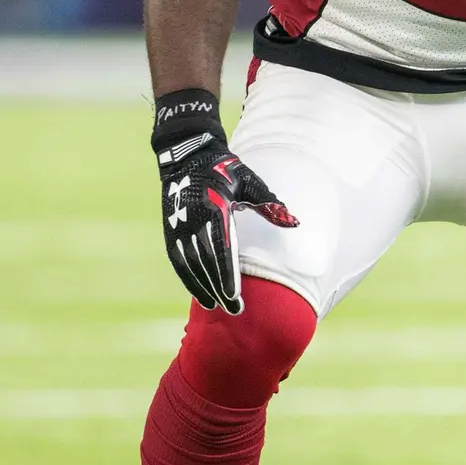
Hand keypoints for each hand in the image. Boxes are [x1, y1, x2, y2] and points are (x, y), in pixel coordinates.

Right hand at [152, 91, 295, 313]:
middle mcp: (193, 220)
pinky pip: (179, 259)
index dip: (227, 275)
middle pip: (206, 262)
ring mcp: (178, 226)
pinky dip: (188, 278)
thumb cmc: (226, 169)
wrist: (188, 155)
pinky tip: (199, 292)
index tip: (235, 296)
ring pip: (190, 264)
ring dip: (202, 286)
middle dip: (218, 288)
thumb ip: (270, 204)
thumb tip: (294, 222)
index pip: (221, 249)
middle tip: (233, 310)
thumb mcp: (250, 181)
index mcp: (214, 208)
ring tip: (216, 306)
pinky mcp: (171, 230)